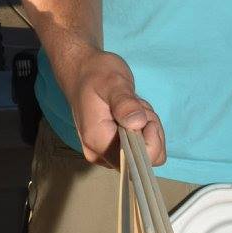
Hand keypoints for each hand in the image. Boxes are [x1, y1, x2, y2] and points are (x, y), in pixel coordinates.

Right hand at [56, 46, 165, 168]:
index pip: (134, 162)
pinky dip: (143, 128)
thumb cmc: (96, 74)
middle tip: (136, 106)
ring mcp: (105, 152)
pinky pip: (139, 146)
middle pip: (142, 159)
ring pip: (144, 152)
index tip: (144, 116)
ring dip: (146, 127)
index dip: (149, 142)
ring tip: (132, 105)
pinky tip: (131, 111)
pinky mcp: (111, 147)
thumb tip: (138, 123)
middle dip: (149, 132)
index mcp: (98, 141)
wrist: (82, 70)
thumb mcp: (113, 82)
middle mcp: (100, 154)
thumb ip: (124, 103)